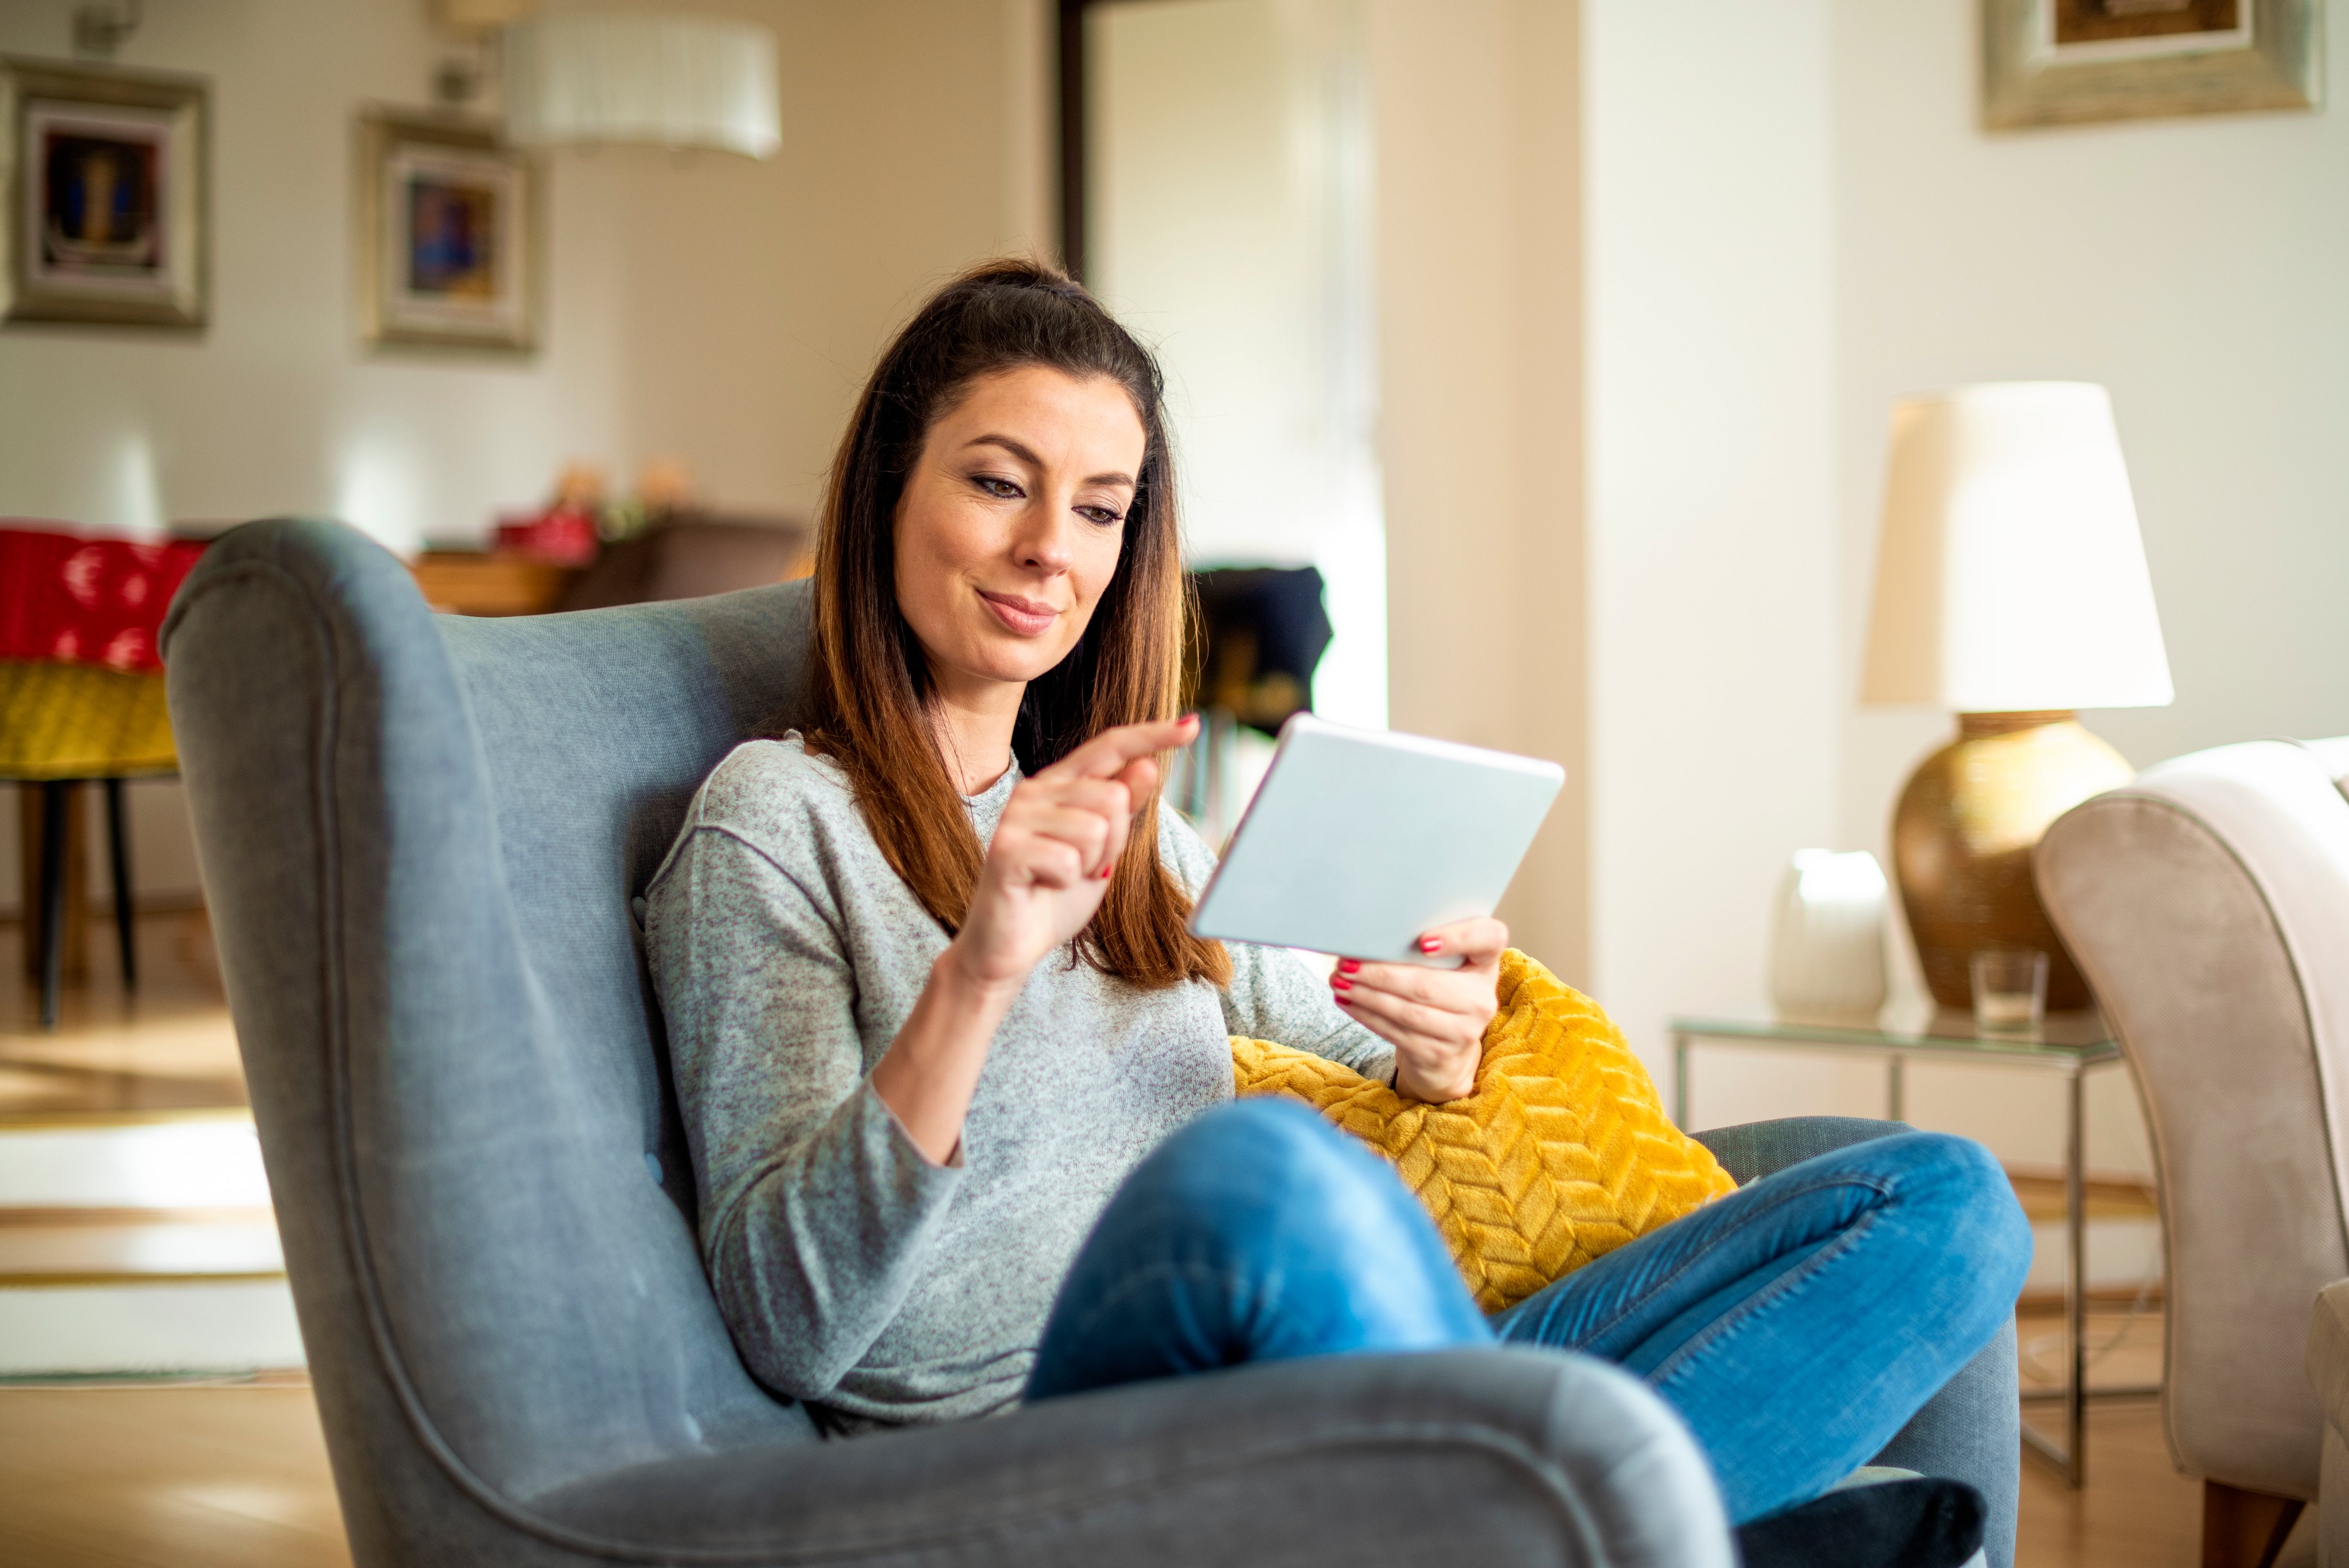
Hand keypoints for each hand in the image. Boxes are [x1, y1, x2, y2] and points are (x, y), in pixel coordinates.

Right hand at [946, 714, 1197, 991]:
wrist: (1009, 946)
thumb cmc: (1054, 896)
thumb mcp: (1103, 850)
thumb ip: (1122, 809)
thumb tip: (1147, 765)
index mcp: (1059, 784)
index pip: (1110, 746)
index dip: (1152, 736)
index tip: (1192, 726)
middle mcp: (1034, 790)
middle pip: (1113, 797)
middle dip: (1113, 842)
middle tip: (1084, 867)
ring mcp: (1016, 817)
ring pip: (1095, 828)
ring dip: (1090, 864)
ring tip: (1060, 877)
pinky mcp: (1005, 848)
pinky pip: (1069, 860)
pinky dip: (1067, 882)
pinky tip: (1043, 887)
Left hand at [1330, 917, 1506, 1102]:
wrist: (1447, 1048)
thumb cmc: (1438, 990)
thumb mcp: (1443, 966)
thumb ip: (1422, 946)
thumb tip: (1365, 933)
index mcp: (1486, 962)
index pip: (1488, 938)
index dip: (1458, 938)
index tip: (1422, 941)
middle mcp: (1481, 997)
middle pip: (1428, 985)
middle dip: (1380, 974)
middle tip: (1347, 963)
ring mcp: (1465, 1030)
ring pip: (1408, 1012)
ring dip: (1367, 996)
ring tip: (1339, 982)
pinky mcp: (1440, 1054)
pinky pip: (1397, 1033)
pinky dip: (1367, 1016)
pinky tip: (1348, 1003)